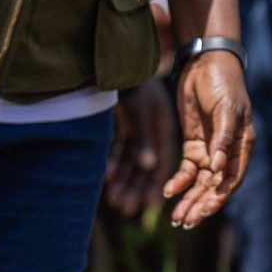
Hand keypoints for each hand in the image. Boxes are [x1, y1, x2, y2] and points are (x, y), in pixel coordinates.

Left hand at [105, 77, 177, 219]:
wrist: (118, 61)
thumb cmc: (134, 85)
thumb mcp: (142, 111)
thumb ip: (145, 139)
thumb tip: (149, 167)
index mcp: (164, 129)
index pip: (163, 162)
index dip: (158, 184)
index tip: (150, 206)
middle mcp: (154, 132)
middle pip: (147, 166)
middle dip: (137, 188)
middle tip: (125, 210)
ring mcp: (141, 128)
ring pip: (133, 161)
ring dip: (125, 180)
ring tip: (113, 201)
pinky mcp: (128, 125)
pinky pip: (122, 149)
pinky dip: (115, 163)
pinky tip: (107, 177)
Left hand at [164, 52, 254, 225]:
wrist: (204, 62)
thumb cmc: (223, 83)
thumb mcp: (226, 108)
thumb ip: (224, 138)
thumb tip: (218, 169)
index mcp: (242, 145)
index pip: (232, 178)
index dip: (219, 196)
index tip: (205, 209)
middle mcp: (227, 152)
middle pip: (214, 185)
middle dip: (201, 204)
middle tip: (185, 220)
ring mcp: (210, 150)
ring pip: (200, 183)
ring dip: (189, 199)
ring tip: (176, 217)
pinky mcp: (194, 145)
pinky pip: (186, 169)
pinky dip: (178, 181)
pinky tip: (168, 191)